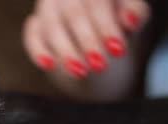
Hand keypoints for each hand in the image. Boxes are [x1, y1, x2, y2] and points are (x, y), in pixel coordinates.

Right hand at [22, 0, 149, 78]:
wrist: (99, 43)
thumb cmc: (118, 25)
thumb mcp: (133, 19)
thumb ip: (136, 13)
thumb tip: (131, 20)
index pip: (98, 1)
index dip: (107, 26)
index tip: (118, 51)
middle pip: (74, 12)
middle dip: (88, 41)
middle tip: (100, 66)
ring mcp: (49, 5)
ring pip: (52, 25)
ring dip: (66, 50)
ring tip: (80, 72)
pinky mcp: (36, 24)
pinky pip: (32, 35)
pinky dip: (39, 51)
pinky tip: (50, 65)